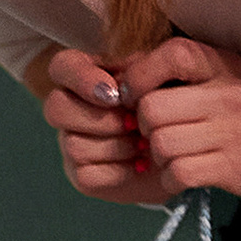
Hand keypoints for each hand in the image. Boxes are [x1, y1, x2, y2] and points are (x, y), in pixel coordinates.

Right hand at [40, 48, 169, 204]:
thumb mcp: (161, 76)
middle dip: (100, 119)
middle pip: (56, 108)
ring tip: (145, 143)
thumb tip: (120, 86)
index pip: (62, 66)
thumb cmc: (170, 100)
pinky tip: (141, 163)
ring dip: (116, 146)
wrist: (184, 145)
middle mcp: (69, 107)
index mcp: (85, 73)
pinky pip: (87, 175)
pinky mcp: (81, 174)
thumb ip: (139, 70)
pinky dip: (119, 170)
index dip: (82, 79)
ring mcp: (71, 141)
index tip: (115, 94)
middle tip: (134, 124)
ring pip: (73, 144)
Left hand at [120, 36, 240, 203]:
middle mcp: (226, 95)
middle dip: (144, 126)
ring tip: (174, 157)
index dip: (140, 75)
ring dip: (158, 157)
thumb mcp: (235, 79)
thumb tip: (132, 78)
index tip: (135, 95)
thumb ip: (192, 75)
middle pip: (152, 107)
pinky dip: (172, 180)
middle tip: (156, 134)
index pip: (171, 54)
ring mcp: (231, 133)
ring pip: (162, 143)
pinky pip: (180, 173)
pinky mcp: (235, 168)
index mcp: (225, 66)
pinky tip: (184, 176)